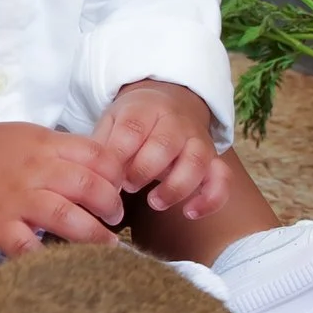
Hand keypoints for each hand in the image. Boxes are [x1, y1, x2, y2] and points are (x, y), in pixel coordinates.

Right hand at [0, 122, 129, 256]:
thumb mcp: (36, 139)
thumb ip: (68, 153)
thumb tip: (109, 176)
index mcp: (48, 146)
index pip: (97, 155)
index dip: (116, 174)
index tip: (120, 188)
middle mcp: (36, 170)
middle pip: (87, 186)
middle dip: (110, 205)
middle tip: (115, 218)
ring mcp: (16, 199)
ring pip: (65, 216)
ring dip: (92, 234)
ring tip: (107, 245)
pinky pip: (27, 246)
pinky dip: (47, 257)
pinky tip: (63, 264)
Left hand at [94, 81, 228, 221]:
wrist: (172, 100)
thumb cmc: (134, 121)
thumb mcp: (111, 122)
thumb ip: (102, 146)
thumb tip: (90, 178)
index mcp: (145, 110)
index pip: (132, 129)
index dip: (119, 156)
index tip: (108, 176)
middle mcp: (175, 123)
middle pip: (164, 145)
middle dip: (143, 171)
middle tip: (128, 187)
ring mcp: (197, 140)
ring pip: (197, 161)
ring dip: (175, 187)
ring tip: (155, 203)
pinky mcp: (213, 159)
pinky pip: (222, 178)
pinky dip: (211, 198)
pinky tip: (190, 213)